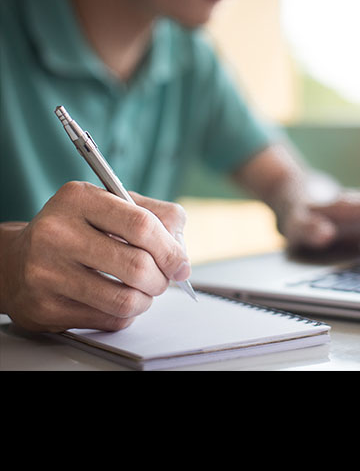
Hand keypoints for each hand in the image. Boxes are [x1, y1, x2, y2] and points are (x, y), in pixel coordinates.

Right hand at [0, 181, 190, 332]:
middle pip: (137, 265)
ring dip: (146, 300)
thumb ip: (157, 217)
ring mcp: (46, 272)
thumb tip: (181, 254)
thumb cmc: (77, 230)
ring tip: (143, 291)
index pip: (142, 225)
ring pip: (124, 299)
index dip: (171, 249)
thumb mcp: (113, 205)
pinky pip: (108, 320)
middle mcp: (57, 233)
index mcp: (79, 199)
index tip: (181, 263)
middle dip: (162, 278)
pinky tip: (117, 300)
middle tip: (163, 279)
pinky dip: (125, 314)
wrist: (18, 260)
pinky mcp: (44, 307)